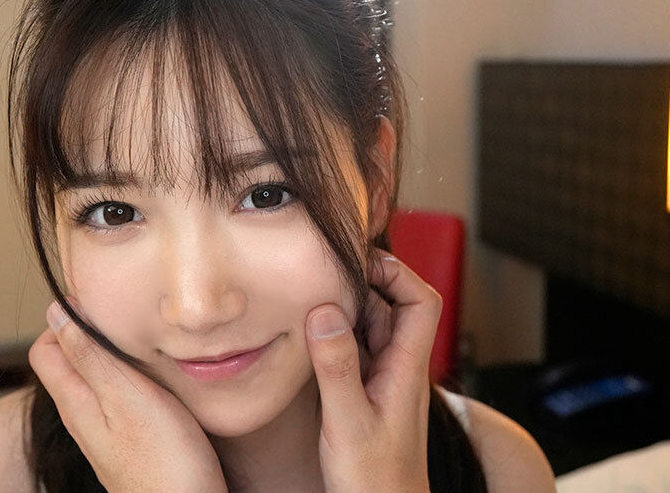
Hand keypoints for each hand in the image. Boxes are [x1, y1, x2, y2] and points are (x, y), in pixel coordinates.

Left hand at [29, 299, 227, 492]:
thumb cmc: (163, 461)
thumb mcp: (126, 397)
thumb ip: (90, 357)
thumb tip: (57, 315)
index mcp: (75, 402)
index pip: (44, 349)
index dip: (65, 319)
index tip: (100, 305)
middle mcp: (82, 416)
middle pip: (67, 362)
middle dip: (88, 333)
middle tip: (124, 318)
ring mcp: (104, 431)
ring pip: (93, 378)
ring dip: (110, 354)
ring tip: (141, 341)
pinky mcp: (127, 439)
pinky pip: (115, 396)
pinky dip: (127, 376)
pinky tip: (153, 375)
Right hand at [304, 247, 438, 492]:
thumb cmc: (374, 479)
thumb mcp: (348, 421)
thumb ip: (337, 367)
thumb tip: (325, 310)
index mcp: (408, 368)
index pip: (422, 302)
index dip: (397, 273)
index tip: (359, 263)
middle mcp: (400, 367)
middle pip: (393, 307)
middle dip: (364, 285)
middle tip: (323, 274)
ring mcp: (385, 378)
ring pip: (372, 327)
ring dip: (347, 310)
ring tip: (311, 298)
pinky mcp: (368, 390)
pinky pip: (357, 348)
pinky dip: (337, 335)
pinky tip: (311, 335)